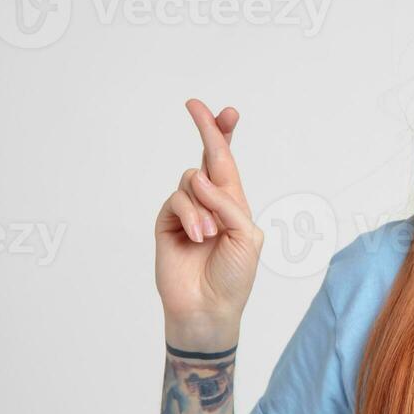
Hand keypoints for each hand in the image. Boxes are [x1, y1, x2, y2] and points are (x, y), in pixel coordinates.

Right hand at [154, 99, 264, 350]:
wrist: (209, 307)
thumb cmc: (234, 276)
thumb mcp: (246, 237)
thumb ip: (228, 204)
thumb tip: (198, 177)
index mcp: (234, 204)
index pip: (228, 164)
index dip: (226, 136)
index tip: (228, 111)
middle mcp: (210, 203)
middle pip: (206, 157)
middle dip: (206, 129)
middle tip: (195, 105)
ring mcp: (187, 211)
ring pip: (191, 181)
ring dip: (205, 206)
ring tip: (211, 236)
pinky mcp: (167, 222)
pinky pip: (178, 200)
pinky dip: (192, 216)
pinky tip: (199, 237)